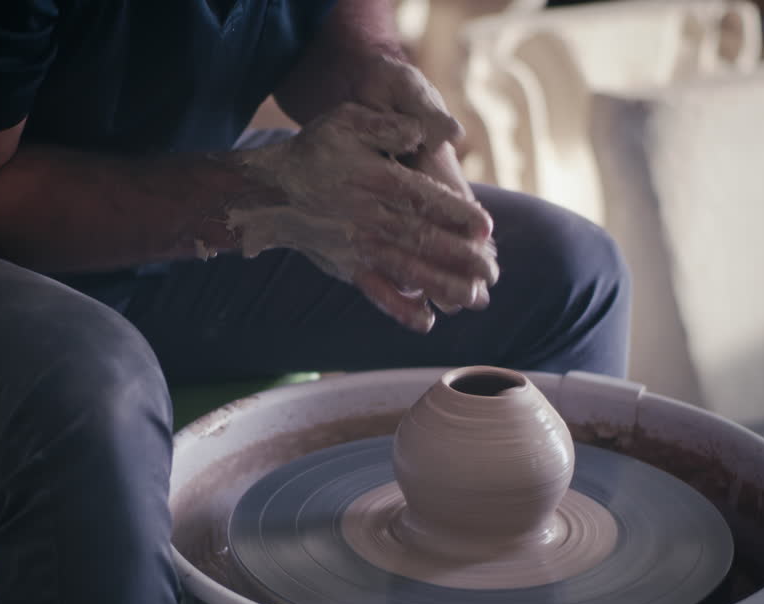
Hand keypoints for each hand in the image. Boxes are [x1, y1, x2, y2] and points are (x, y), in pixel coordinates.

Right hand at [229, 102, 496, 332]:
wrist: (269, 195)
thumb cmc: (312, 153)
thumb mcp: (346, 121)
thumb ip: (387, 127)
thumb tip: (424, 132)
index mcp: (377, 181)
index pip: (426, 199)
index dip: (458, 214)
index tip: (487, 228)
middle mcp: (372, 218)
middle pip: (425, 241)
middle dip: (463, 259)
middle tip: (494, 273)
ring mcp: (360, 247)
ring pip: (409, 270)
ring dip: (444, 288)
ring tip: (477, 300)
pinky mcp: (348, 267)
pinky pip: (377, 292)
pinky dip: (401, 308)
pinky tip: (427, 322)